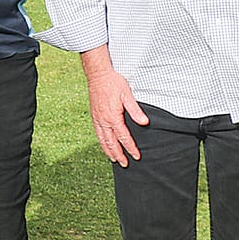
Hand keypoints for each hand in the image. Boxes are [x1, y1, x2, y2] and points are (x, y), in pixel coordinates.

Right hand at [81, 47, 147, 165]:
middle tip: (125, 164)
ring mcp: (97, 119)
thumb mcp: (127, 95)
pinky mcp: (94, 116)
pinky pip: (97, 134)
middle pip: (112, 143)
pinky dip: (101, 143)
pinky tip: (104, 145)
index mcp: (113, 117)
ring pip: (102, 140)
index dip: (130, 148)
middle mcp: (103, 121)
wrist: (98, 75)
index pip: (124, 137)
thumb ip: (135, 110)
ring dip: (109, 151)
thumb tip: (144, 123)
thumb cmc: (113, 83)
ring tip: (114, 159)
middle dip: (119, 154)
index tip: (136, 156)